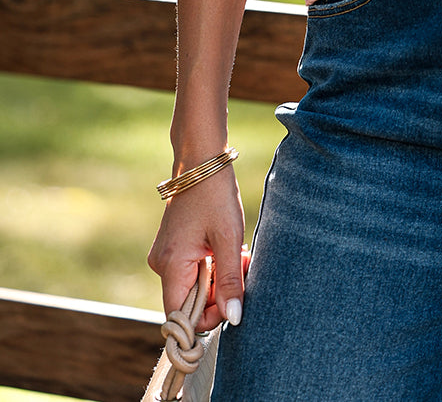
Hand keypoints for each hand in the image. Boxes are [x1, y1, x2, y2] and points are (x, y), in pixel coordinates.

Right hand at [148, 168, 248, 331]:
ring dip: (219, 278)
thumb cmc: (215, 195)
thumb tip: (233, 319)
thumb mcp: (228, 238)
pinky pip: (192, 272)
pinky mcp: (173, 248)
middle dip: (220, 293)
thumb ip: (230, 281)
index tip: (233, 299)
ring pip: (194, 287)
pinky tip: (228, 249)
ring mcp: (165, 256)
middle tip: (243, 267)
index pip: (180, 316)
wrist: (202, 160)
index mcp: (169, 265)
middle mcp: (161, 265)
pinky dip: (212, 267)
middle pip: (189, 302)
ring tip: (239, 254)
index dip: (207, 318)